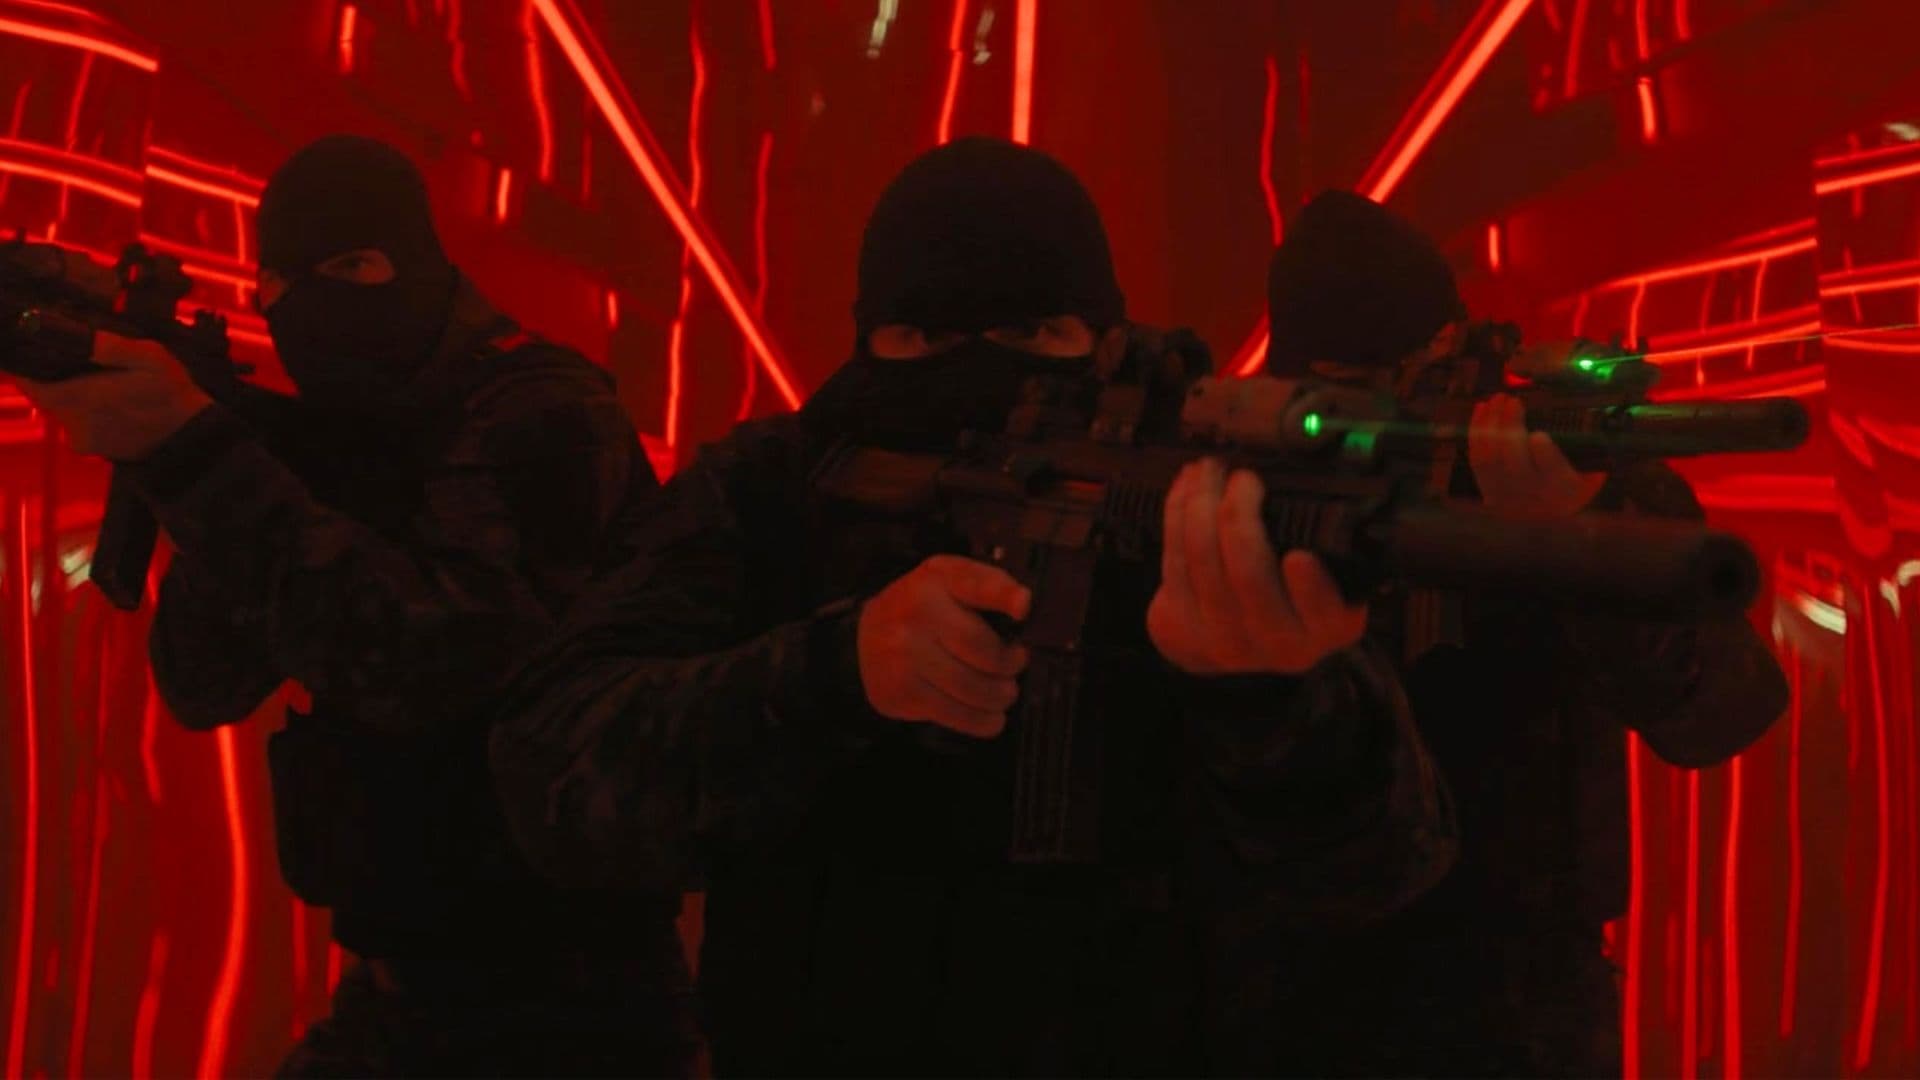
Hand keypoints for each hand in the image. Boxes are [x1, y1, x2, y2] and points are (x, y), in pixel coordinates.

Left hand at [9, 331, 210, 460]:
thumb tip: (72, 332)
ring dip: (75, 395)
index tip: (29, 351)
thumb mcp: (148, 356)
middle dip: (56, 377)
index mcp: (78, 397)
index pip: (28, 383)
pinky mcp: (94, 451)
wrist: (195, 440)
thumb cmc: (172, 394)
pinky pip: (79, 424)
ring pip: (63, 410)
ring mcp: (82, 440)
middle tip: (80, 363)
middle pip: (46, 395)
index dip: (23, 367)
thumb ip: (108, 345)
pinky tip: (113, 404)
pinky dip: (88, 412)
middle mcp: (72, 422)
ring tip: (104, 382)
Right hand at [857, 555, 1031, 737]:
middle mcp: (916, 615)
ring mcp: (904, 656)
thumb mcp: (952, 579)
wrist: (864, 637)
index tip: (1023, 607)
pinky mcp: (901, 692)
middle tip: (1015, 665)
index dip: (1004, 595)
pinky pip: (955, 714)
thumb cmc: (923, 607)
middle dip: (1010, 664)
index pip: (975, 584)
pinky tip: (991, 717)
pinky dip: (982, 721)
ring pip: (972, 688)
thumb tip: (1025, 605)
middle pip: (983, 650)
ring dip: (1000, 696)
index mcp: (937, 579)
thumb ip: (991, 585)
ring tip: (1004, 693)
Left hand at [1147, 458, 1366, 674]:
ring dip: (1201, 502)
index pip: (1323, 612)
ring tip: (1210, 468)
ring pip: (1203, 559)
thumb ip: (1336, 544)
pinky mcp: (1181, 624)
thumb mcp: (1336, 578)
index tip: (1298, 556)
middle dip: (1239, 514)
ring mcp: (1224, 637)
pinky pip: (1173, 557)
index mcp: (1328, 626)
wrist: (1240, 640)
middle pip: (1249, 575)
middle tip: (1244, 477)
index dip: (1310, 589)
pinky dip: (1177, 511)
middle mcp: (1277, 642)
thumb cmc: (1294, 593)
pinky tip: (1187, 485)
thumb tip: (1332, 480)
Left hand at [1467, 394, 1604, 516]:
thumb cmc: (1579, 482)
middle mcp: (1535, 495)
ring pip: (1490, 458)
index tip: (1539, 436)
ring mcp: (1507, 495)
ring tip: (1496, 399)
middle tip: (1512, 401)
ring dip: (1490, 424)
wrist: (1553, 519)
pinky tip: (1481, 409)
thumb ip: (1596, 446)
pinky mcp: (1489, 491)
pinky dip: (1476, 432)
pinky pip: (1477, 460)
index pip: (1554, 474)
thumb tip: (1605, 413)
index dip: (1544, 457)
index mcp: (1566, 489)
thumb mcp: (1595, 469)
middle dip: (1510, 428)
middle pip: (1515, 462)